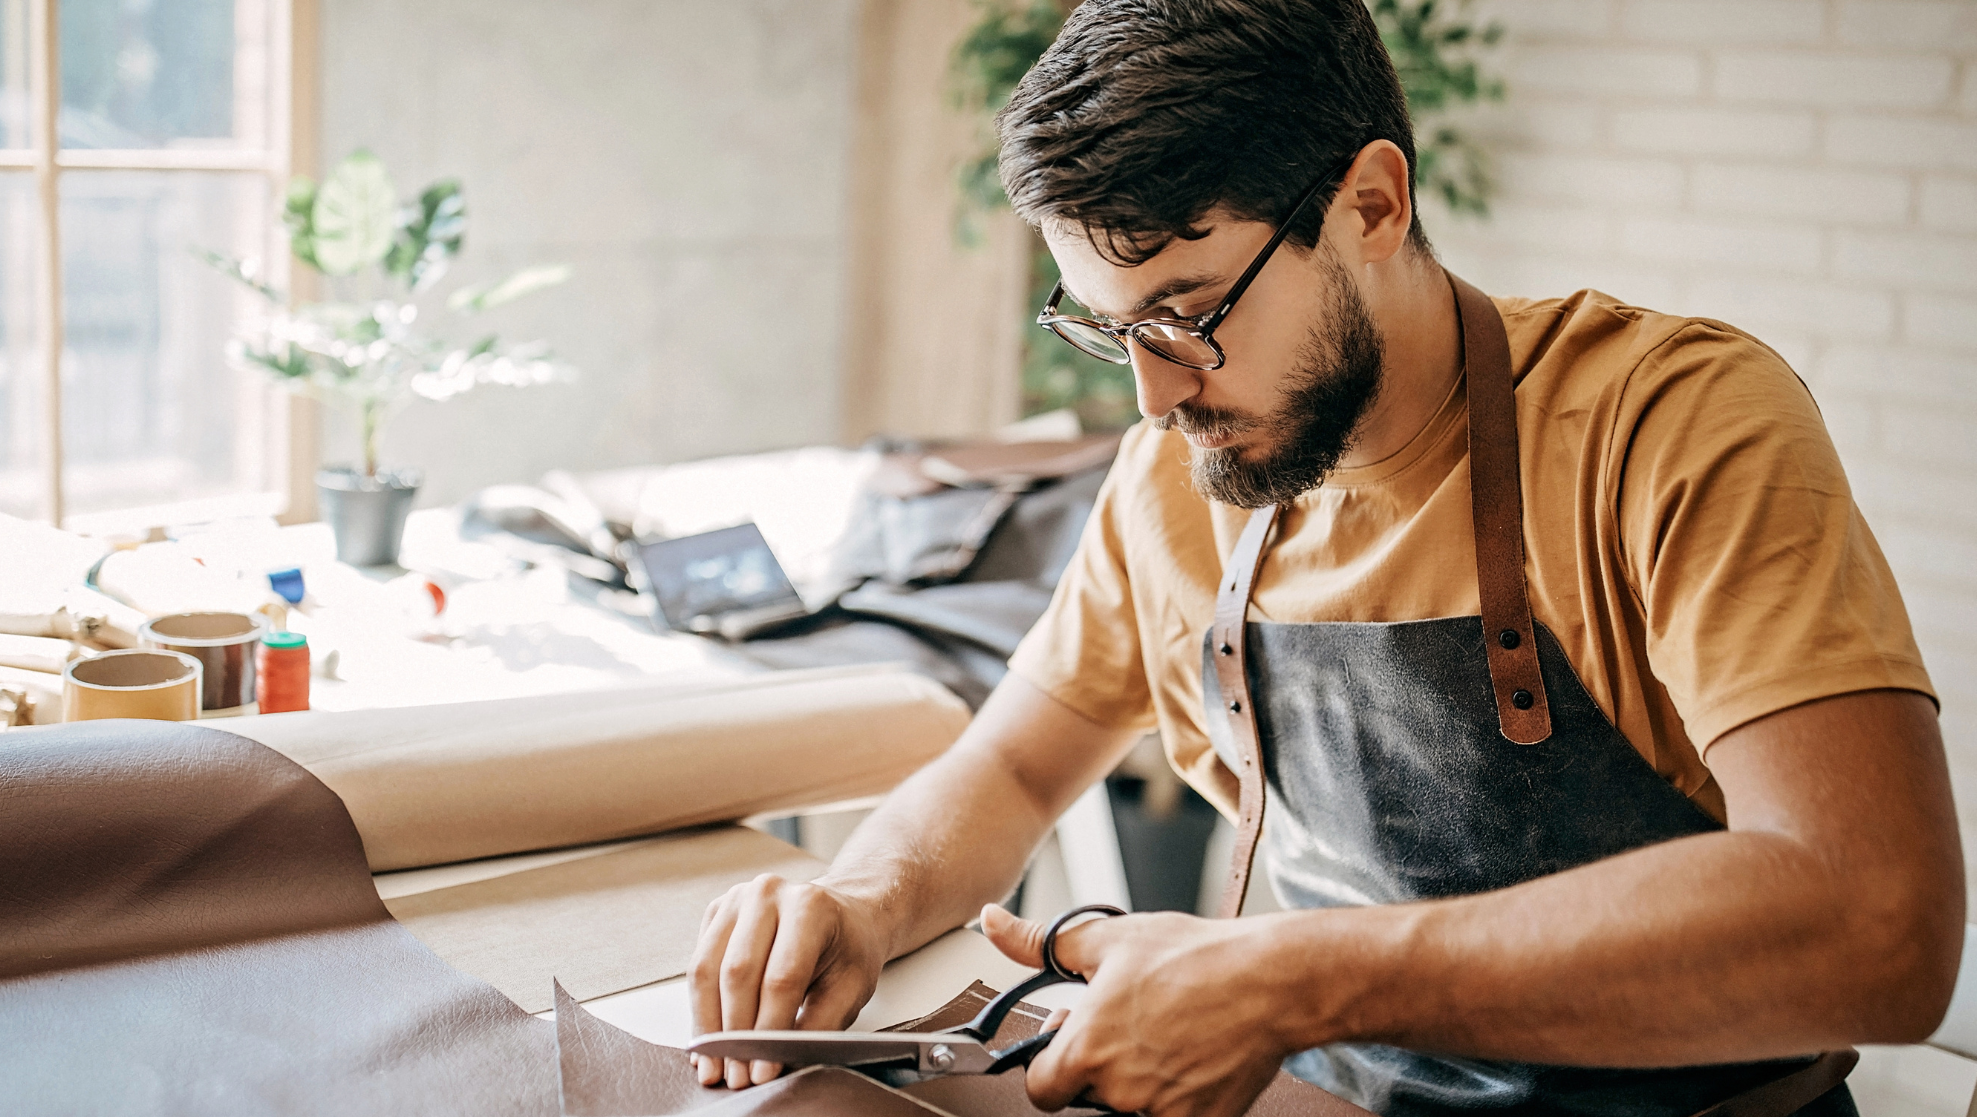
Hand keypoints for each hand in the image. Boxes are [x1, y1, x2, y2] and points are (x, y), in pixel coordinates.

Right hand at [690, 873, 888, 1089]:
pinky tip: (708, 1039)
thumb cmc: (848, 950)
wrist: (842, 916)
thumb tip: (779, 1061)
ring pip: (706, 970)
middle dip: (735, 1033)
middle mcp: (768, 893)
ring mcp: (737, 899)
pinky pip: (697, 966)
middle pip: (737, 972)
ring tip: (714, 1066)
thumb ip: (818, 1024)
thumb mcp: (851, 988)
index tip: (762, 1069)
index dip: (769, 1028)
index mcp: (810, 906)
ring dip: (708, 1025)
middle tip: (736, 1076)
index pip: (781, 976)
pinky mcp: (716, 913)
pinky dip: (699, 1009)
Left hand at [981, 904, 1291, 1115]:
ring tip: (1166, 1033)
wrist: (1269, 980)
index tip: (1072, 1043)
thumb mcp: (1107, 938)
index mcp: (1085, 1047)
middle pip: (1087, 1094)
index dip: (1051, 1064)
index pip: (1041, 1087)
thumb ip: (1040, 943)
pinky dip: (1178, 1094)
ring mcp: (1159, 1110)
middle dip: (1100, 1065)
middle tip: (1129, 1027)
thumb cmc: (1193, 957)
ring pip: (1130, 1105)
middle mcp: (1118, 1087)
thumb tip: (994, 924)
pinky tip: (1193, 1056)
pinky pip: (1172, 1114)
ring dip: (1139, 1079)